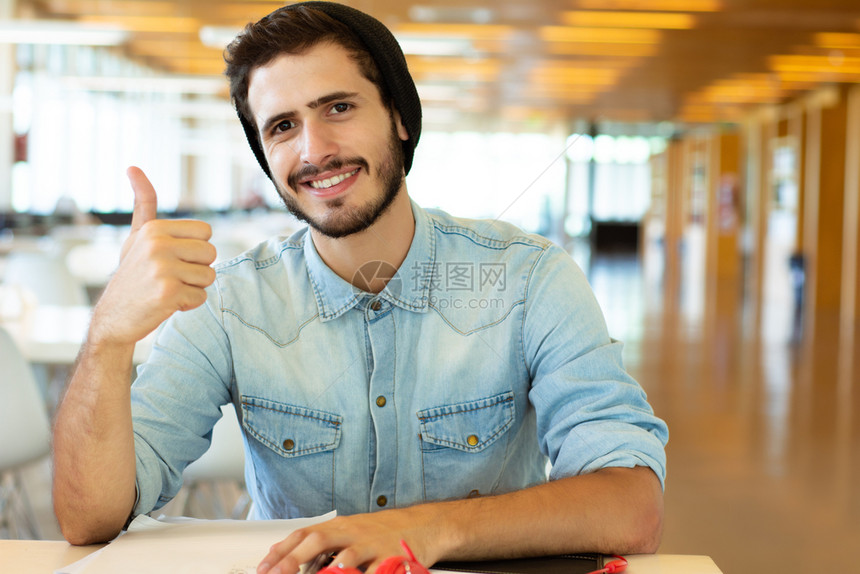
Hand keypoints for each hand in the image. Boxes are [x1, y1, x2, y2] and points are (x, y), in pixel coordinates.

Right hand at [88, 166, 216, 345]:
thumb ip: (144, 203)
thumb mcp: (137, 236)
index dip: (195, 249)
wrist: (114, 317)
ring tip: (168, 289)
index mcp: (154, 228)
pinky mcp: (168, 292)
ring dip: (194, 287)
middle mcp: (157, 244)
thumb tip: (133, 167)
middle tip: (171, 277)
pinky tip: (166, 303)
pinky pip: (201, 297)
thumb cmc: (132, 274)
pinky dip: (188, 304)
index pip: (206, 232)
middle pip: (211, 253)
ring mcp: (162, 268)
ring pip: (209, 276)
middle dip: (197, 269)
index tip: (173, 258)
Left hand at [257, 507, 445, 573]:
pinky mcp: (392, 558)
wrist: (423, 525)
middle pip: (319, 541)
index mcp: (340, 527)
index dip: (281, 550)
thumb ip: (323, 544)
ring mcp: (372, 546)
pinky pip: (377, 571)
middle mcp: (353, 533)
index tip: (263, 567)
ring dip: (329, 571)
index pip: (304, 534)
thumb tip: (286, 556)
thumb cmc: (382, 533)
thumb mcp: (351, 532)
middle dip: (294, 559)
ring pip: (347, 558)